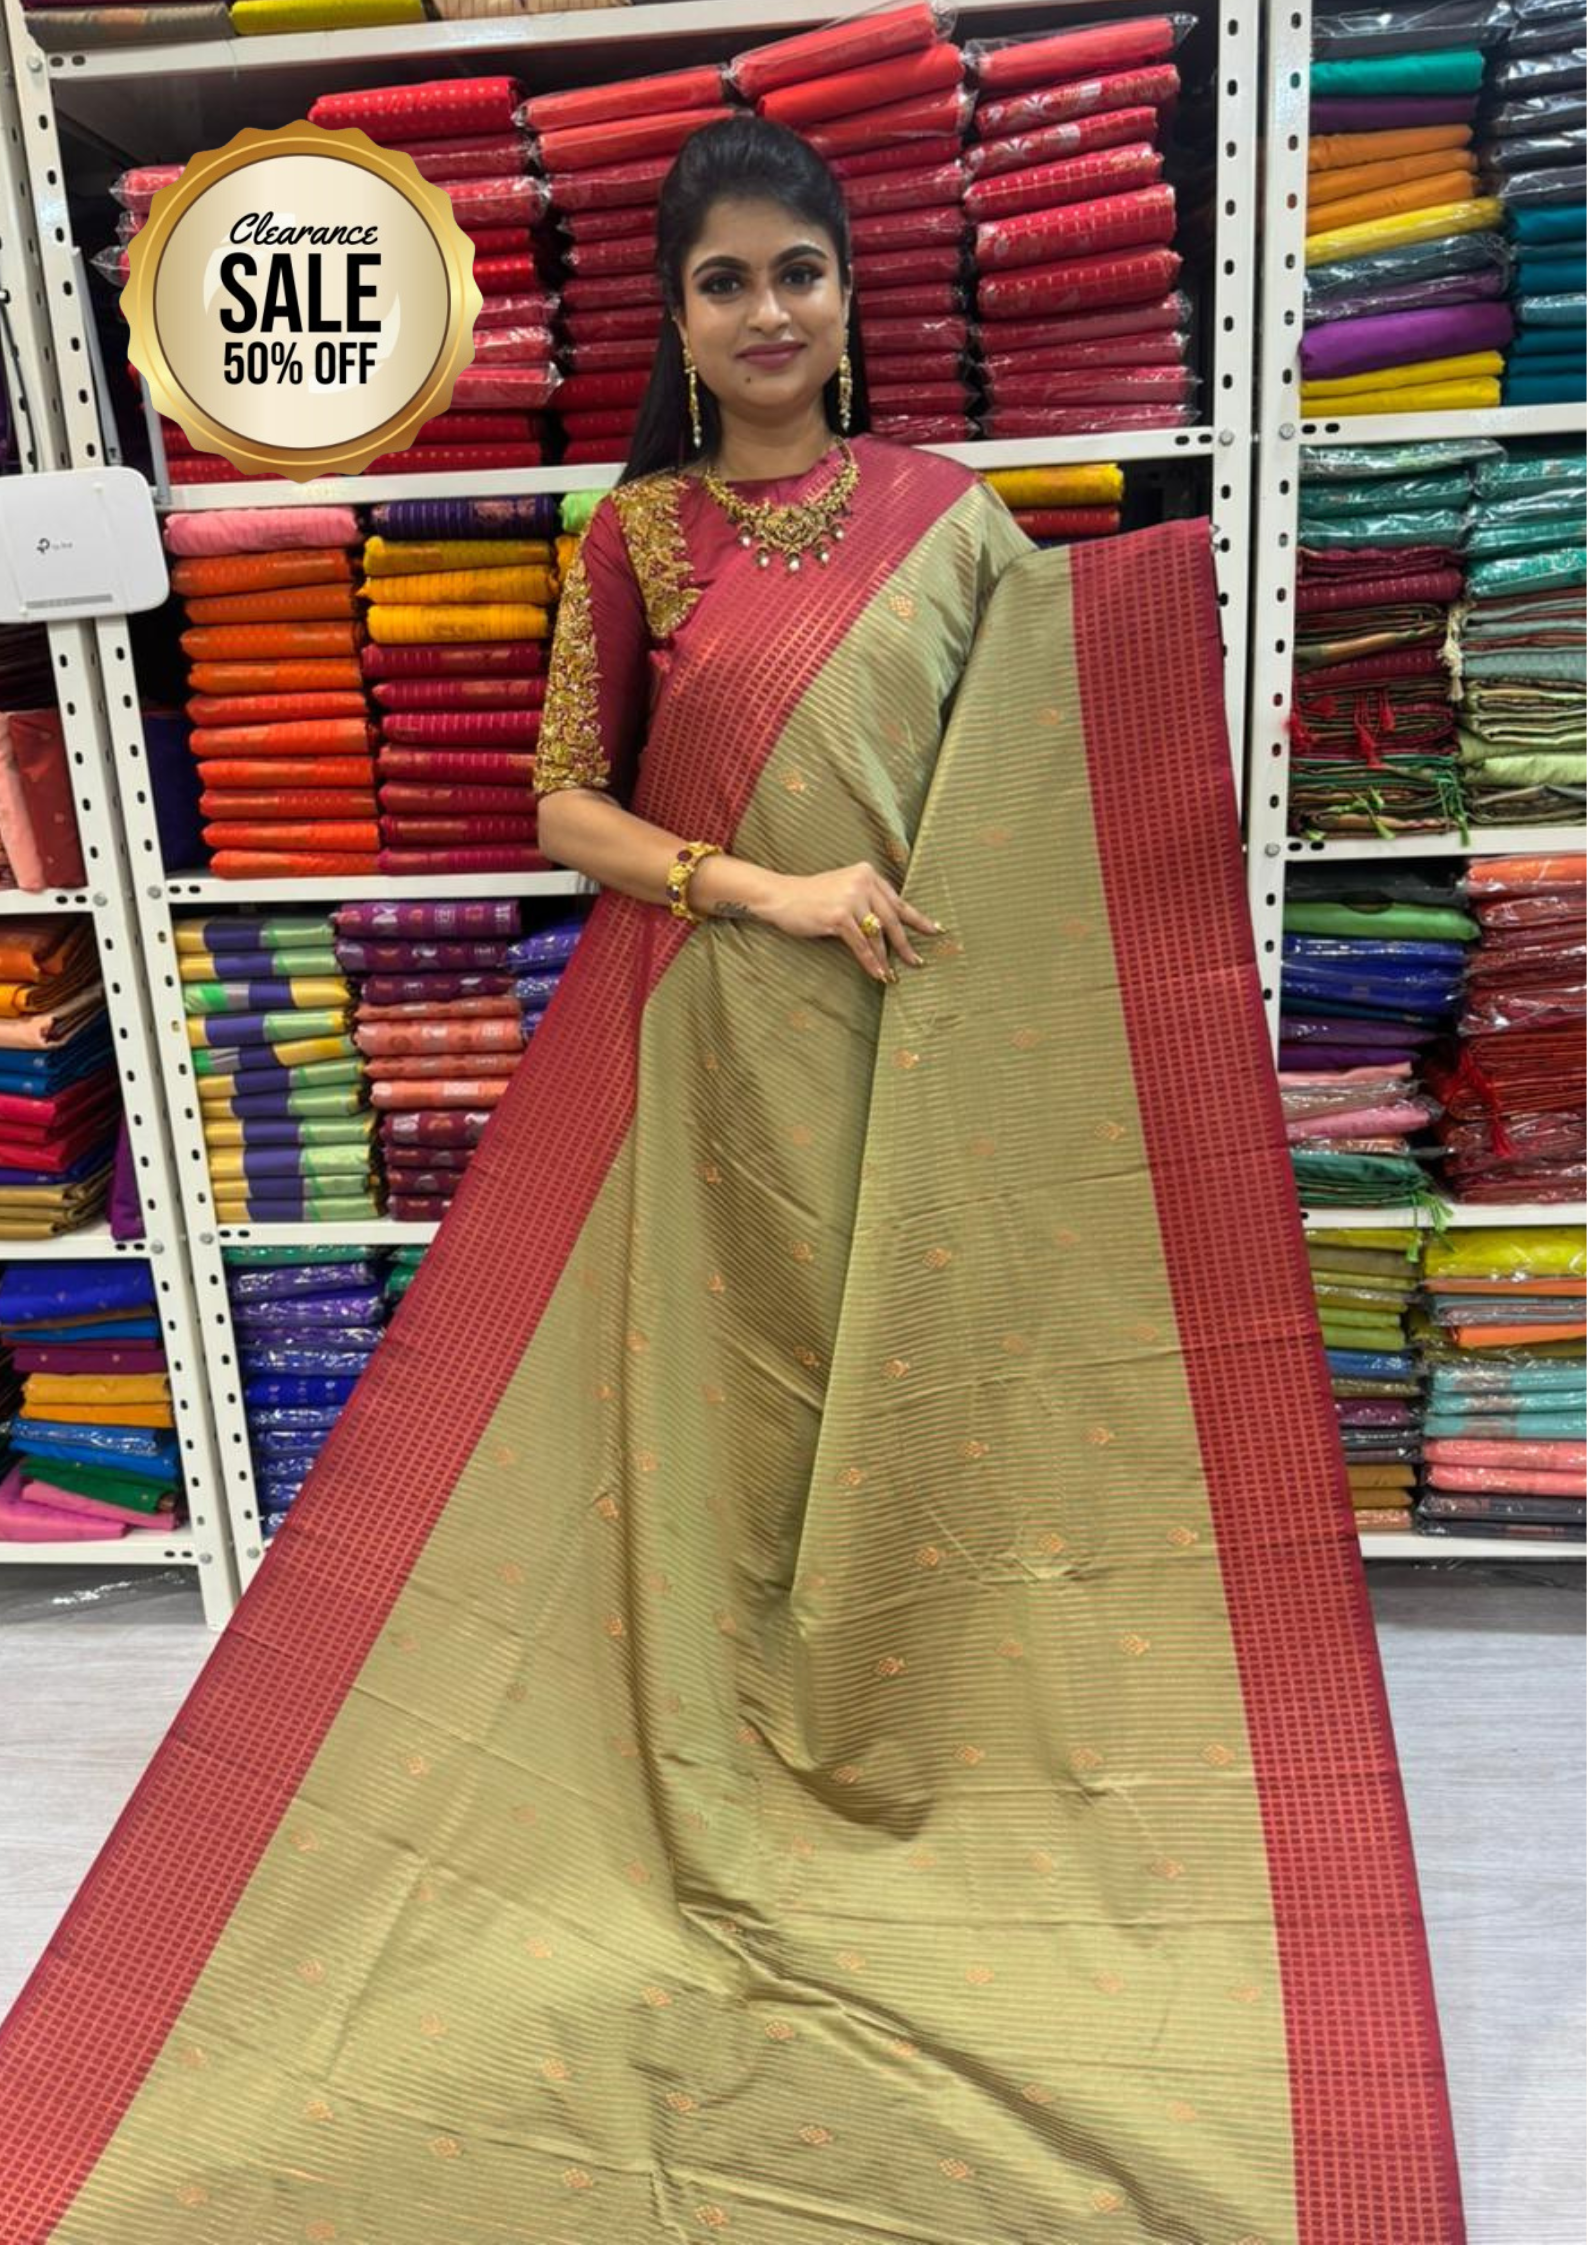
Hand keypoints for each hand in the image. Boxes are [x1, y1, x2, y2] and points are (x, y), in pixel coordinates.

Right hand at [761, 863, 939, 982]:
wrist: (780, 896)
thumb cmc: (811, 897)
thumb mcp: (843, 889)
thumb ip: (866, 900)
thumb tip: (890, 927)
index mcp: (867, 873)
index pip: (897, 900)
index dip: (917, 918)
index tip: (934, 930)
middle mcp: (861, 882)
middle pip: (892, 918)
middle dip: (905, 944)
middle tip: (917, 961)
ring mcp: (850, 898)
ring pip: (877, 934)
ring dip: (885, 958)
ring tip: (892, 974)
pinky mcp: (838, 916)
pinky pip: (861, 944)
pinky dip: (870, 962)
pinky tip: (877, 974)